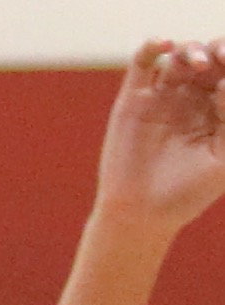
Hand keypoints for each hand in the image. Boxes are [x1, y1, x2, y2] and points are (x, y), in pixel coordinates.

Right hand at [98, 41, 224, 235]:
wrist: (142, 216)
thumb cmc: (188, 192)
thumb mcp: (224, 156)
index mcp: (218, 108)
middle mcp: (192, 97)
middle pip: (209, 57)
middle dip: (217, 50)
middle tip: (220, 60)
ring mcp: (161, 96)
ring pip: (179, 56)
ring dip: (191, 50)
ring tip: (198, 64)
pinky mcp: (133, 100)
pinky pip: (142, 63)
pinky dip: (152, 46)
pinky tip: (165, 43)